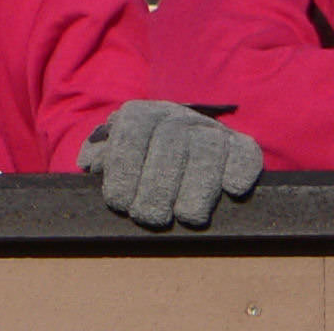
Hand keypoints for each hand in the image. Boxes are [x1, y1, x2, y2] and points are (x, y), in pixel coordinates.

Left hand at [81, 100, 261, 228]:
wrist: (186, 142)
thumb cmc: (141, 157)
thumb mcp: (115, 151)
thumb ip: (101, 155)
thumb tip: (89, 163)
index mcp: (142, 115)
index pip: (132, 133)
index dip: (124, 168)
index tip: (119, 202)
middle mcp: (177, 116)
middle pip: (170, 143)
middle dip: (158, 184)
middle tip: (149, 218)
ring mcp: (211, 129)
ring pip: (207, 149)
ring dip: (197, 185)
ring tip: (186, 218)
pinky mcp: (241, 145)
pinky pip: (245, 152)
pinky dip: (240, 169)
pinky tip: (231, 191)